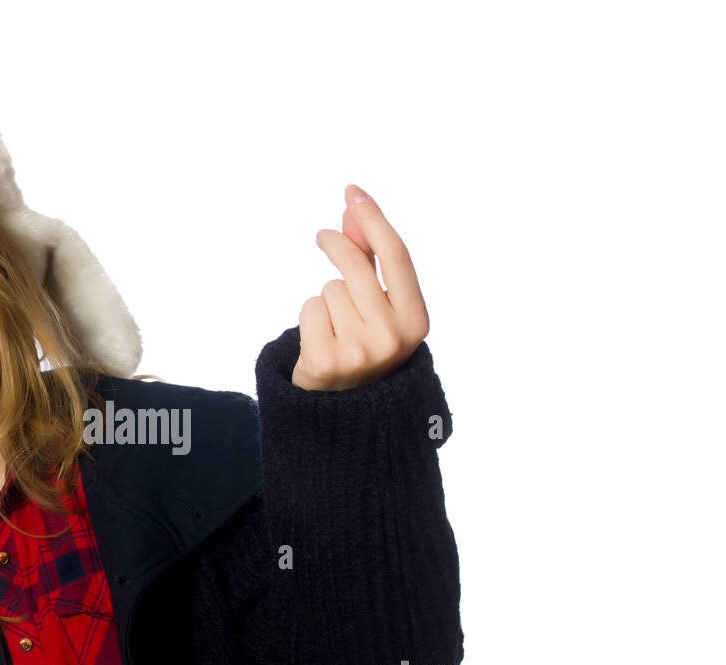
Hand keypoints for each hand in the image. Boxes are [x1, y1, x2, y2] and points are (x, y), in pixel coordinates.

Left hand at [291, 184, 429, 390]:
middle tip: (322, 236)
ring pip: (328, 290)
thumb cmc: (365, 347)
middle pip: (355, 267)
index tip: (353, 192)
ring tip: (335, 329)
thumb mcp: (379, 307)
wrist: (346, 411)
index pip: (396, 257)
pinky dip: (309, 319)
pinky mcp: (326, 361)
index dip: (374, 219)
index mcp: (416, 321)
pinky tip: (320, 342)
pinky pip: (309, 309)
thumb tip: (352, 211)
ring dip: (325, 300)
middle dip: (335, 243)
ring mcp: (360, 352)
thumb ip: (370, 260)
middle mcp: (393, 337)